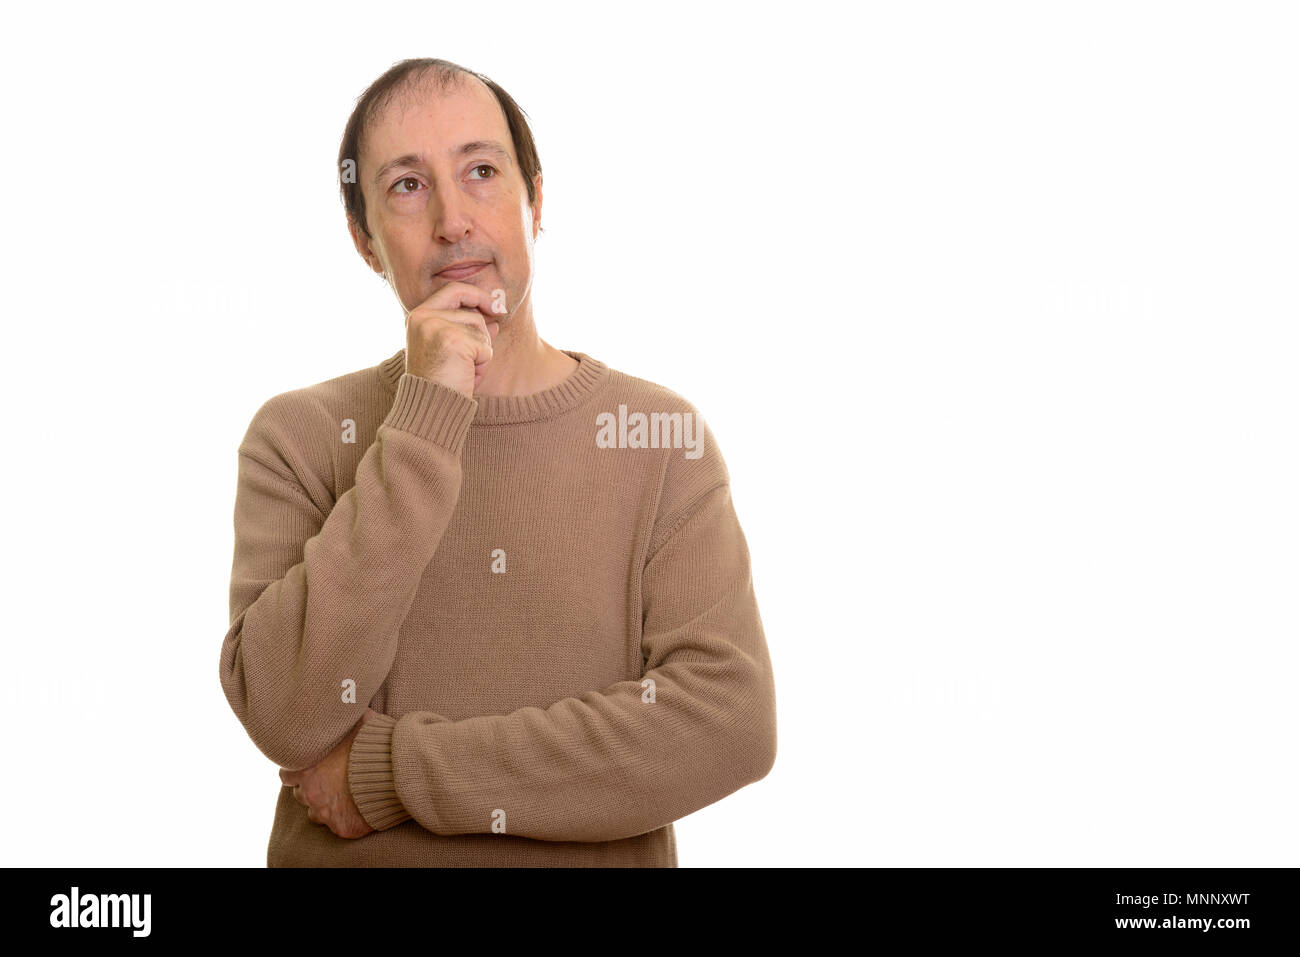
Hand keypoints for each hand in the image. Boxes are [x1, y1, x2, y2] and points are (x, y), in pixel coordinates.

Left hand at [279, 707, 380, 839]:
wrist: (397, 771)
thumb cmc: (375, 742)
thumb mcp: (356, 720)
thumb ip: (339, 719)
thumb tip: (337, 698)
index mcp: (306, 768)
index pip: (286, 774)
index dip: (299, 770)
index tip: (310, 768)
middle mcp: (310, 793)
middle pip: (301, 795)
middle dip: (313, 788)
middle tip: (332, 780)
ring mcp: (325, 813)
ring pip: (316, 814)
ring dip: (326, 805)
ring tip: (345, 795)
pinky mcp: (342, 828)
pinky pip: (338, 826)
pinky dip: (345, 818)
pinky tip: (359, 807)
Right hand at [404, 281, 503, 395]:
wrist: (429, 408)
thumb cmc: (439, 383)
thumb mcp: (450, 351)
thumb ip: (467, 330)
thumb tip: (495, 319)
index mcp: (418, 316)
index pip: (454, 290)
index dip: (478, 295)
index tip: (497, 308)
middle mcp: (424, 317)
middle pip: (472, 313)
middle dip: (482, 336)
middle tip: (479, 357)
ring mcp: (437, 326)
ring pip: (481, 329)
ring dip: (480, 354)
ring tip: (463, 372)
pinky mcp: (453, 340)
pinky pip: (484, 347)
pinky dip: (482, 365)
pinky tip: (467, 377)